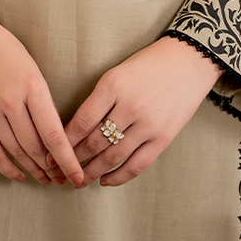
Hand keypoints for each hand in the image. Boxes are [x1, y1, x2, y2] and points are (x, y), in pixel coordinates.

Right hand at [0, 11, 83, 188]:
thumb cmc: (4, 48)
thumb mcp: (33, 68)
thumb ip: (43, 100)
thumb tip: (54, 134)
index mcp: (33, 87)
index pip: (54, 134)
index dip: (67, 160)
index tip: (77, 177)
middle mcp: (12, 102)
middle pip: (36, 147)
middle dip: (52, 168)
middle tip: (63, 179)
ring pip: (16, 151)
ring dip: (33, 169)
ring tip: (45, 179)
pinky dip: (6, 168)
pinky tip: (19, 175)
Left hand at [61, 37, 220, 186]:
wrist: (189, 60)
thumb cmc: (150, 64)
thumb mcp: (118, 72)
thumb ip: (99, 99)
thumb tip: (75, 129)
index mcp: (112, 85)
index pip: (80, 122)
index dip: (62, 142)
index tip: (50, 154)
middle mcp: (129, 106)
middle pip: (93, 142)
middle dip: (73, 160)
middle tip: (60, 171)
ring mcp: (148, 124)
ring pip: (112, 157)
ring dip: (92, 172)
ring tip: (79, 180)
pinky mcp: (164, 137)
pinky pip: (137, 164)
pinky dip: (119, 176)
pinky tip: (106, 181)